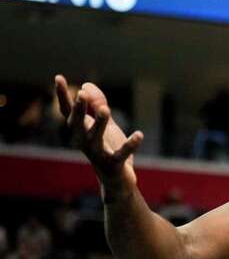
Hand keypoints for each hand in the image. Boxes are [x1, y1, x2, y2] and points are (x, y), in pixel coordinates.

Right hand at [54, 75, 143, 190]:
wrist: (117, 180)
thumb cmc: (108, 149)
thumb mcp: (104, 125)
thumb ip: (98, 105)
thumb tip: (86, 86)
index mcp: (81, 130)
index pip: (68, 111)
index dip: (62, 95)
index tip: (58, 77)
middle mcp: (84, 142)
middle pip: (77, 124)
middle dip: (79, 109)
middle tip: (81, 94)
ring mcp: (98, 154)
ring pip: (95, 138)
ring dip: (99, 124)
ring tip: (106, 109)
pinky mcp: (113, 165)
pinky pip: (121, 154)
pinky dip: (130, 145)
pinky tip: (139, 134)